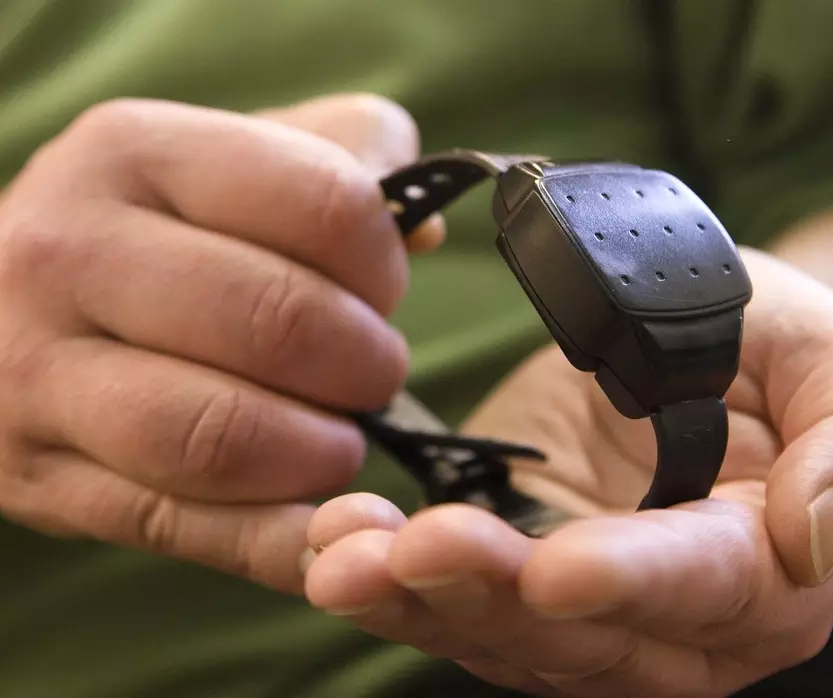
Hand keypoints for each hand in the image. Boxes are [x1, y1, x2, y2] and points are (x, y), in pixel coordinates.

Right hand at [0, 93, 439, 592]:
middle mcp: (70, 250)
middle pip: (282, 324)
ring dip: (319, 455)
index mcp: (137, 151)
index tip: (382, 293)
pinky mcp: (36, 472)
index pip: (327, 207)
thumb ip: (341, 158)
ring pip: (222, 437)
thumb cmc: (147, 231)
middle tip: (371, 378)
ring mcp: (36, 370)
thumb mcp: (225, 162)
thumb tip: (424, 228)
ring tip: (335, 444)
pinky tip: (324, 531)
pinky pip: (182, 525)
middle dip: (365, 367)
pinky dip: (275, 541)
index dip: (385, 267)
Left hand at [303, 247, 832, 695]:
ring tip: (342, 553)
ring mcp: (592, 610)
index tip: (555, 569)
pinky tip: (339, 542)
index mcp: (768, 570)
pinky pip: (456, 602)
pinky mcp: (525, 579)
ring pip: (502, 633)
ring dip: (416, 598)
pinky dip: (393, 580)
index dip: (632, 582)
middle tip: (401, 549)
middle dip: (487, 595)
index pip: (704, 590)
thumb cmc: (788, 360)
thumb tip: (816, 537)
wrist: (721, 358)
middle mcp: (677, 621)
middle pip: (581, 634)